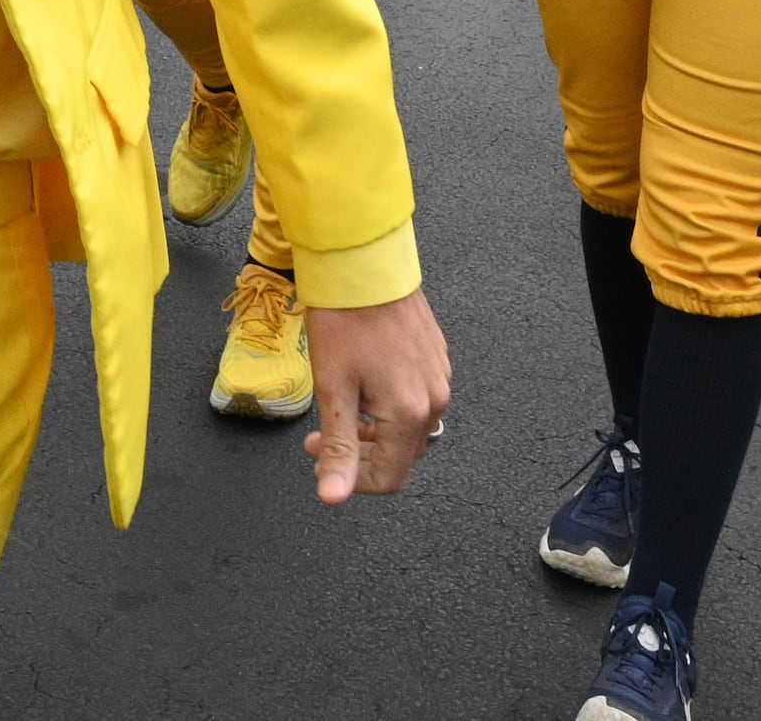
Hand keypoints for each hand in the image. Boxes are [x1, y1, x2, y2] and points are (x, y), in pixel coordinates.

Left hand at [303, 290, 451, 503]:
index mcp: (410, 412)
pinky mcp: (437, 358)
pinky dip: (389, 407)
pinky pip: (417, 399)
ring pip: (409, 428)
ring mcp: (439, 376)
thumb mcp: (333, 389)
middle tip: (321, 437)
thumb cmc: (346, 319)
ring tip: (341, 408)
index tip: (321, 459)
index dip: (351, 479)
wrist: (364, 265)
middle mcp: (434, 399)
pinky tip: (362, 385)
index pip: (389, 478)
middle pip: (401, 455)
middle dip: (360, 454)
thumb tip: (334, 496)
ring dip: (374, 431)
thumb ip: (339, 447)